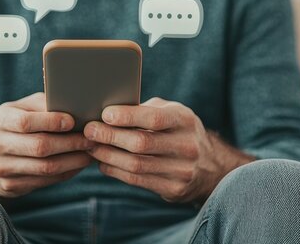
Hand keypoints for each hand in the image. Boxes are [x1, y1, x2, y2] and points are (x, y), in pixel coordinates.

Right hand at [0, 92, 93, 197]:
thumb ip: (41, 105)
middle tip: (91, 139)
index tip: (73, 121)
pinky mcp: (10, 186)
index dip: (51, 122)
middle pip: (39, 147)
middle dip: (70, 143)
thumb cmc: (12, 126)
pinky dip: (66, 173)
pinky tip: (78, 164)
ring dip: (73, 161)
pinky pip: (45, 181)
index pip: (26, 122)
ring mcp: (1, 168)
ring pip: (45, 168)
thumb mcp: (19, 109)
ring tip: (90, 153)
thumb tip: (72, 103)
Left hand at [84, 97, 252, 203]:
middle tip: (89, 131)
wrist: (210, 167)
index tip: (104, 114)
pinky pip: (137, 181)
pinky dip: (115, 171)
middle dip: (110, 136)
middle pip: (141, 143)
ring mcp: (182, 170)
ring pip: (136, 165)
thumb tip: (107, 111)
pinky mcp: (174, 190)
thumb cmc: (177, 130)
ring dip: (108, 156)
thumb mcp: (170, 113)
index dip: (127, 116)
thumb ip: (145, 110)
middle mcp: (187, 146)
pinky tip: (103, 163)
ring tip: (91, 147)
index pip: (154, 118)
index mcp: (185, 120)